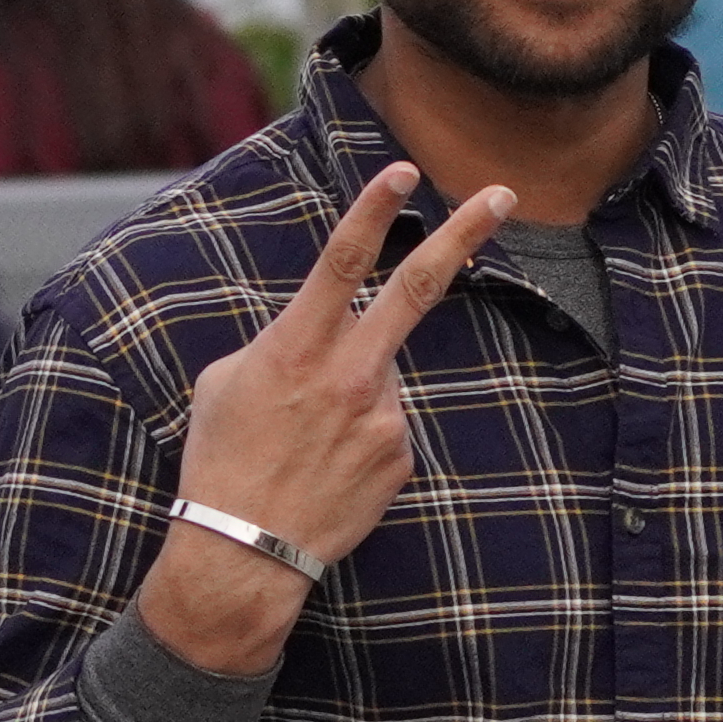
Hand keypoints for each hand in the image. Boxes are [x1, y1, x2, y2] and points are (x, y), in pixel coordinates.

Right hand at [141, 162, 512, 674]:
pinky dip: (361, 433)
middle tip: (502, 194)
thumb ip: (281, 345)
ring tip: (307, 441)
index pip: (341, 262)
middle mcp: (348, 373)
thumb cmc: (220, 460)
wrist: (243, 551)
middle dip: (463, 234)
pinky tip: (327, 465)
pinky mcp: (401, 454)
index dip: (373, 211)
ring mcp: (383, 415)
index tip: (404, 170)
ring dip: (353, 390)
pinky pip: (387, 422)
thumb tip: (325, 338)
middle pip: (416, 288)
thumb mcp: (225, 383)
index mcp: (295, 348)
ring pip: (382, 373)